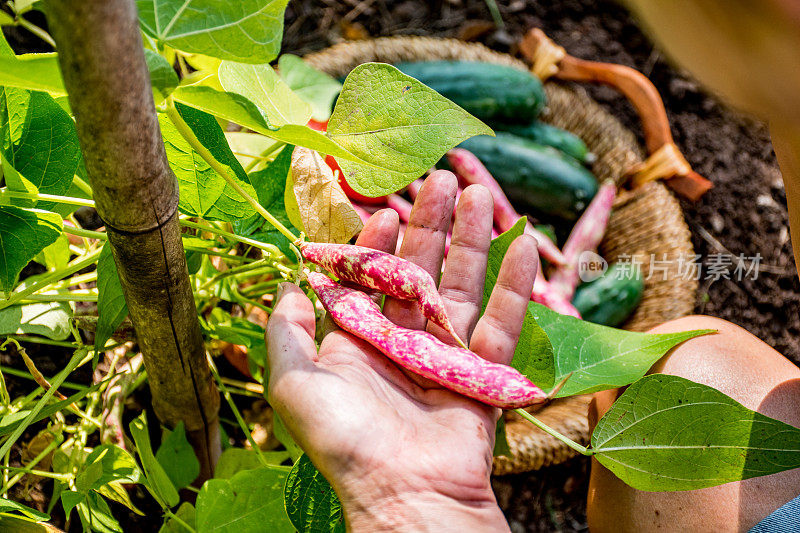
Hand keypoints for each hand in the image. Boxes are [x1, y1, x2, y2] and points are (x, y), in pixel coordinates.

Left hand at [266, 171, 538, 531]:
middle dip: (432, 224)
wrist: (404, 492)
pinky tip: (524, 246)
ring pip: (463, 286)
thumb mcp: (294, 382)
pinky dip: (515, 285)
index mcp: (359, 341)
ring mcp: (447, 356)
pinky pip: (504, 321)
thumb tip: (288, 283)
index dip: (377, 242)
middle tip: (445, 178)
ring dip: (474, 240)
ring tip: (481, 195)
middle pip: (421, 270)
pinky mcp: (484, 372)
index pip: (372, 277)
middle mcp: (403, 343)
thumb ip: (286, 330)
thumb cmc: (344, 439)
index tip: (386, 209)